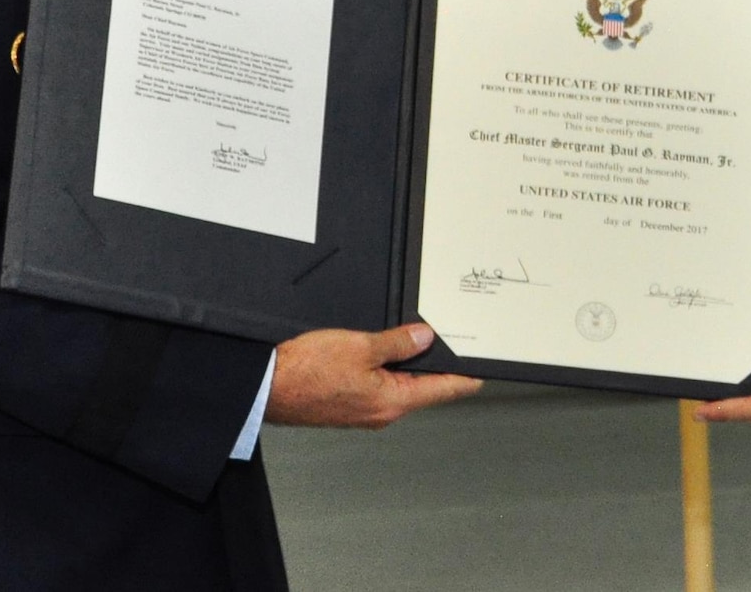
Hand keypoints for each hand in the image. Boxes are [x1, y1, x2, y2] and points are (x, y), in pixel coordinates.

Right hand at [267, 322, 480, 428]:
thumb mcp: (360, 345)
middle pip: (422, 388)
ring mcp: (365, 411)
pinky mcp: (348, 406)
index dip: (465, 379)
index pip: (443, 390)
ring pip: (398, 386)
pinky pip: (378, 387)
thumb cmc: (307, 372)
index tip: (482, 373)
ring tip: (414, 342)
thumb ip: (397, 342)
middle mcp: (382, 412)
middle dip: (435, 366)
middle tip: (449, 344)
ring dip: (407, 366)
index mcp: (392, 401)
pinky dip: (386, 370)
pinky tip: (380, 354)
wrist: (268, 386)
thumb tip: (424, 338)